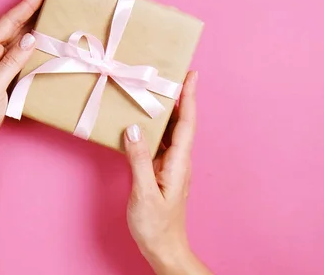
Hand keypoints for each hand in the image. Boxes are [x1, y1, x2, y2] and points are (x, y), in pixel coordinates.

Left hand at [0, 0, 46, 150]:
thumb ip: (11, 62)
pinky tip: (41, 42)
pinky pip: (18, 54)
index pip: (8, 22)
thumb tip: (30, 39)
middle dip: (31, 10)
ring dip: (32, 25)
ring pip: (16, 39)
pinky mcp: (0, 76)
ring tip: (50, 12)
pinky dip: (31, 46)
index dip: (26, 5)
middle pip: (12, 26)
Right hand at [124, 71, 210, 274]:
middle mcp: (178, 160)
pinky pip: (161, 143)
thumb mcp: (144, 192)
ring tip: (157, 91)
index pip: (186, 123)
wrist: (164, 249)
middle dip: (179, 97)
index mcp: (178, 163)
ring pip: (171, 132)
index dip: (189, 97)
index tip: (191, 74)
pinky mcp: (162, 172)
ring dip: (167, 111)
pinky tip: (144, 123)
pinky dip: (155, 128)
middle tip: (170, 74)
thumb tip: (133, 128)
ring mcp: (171, 166)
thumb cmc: (156, 226)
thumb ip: (139, 160)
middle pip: (182, 122)